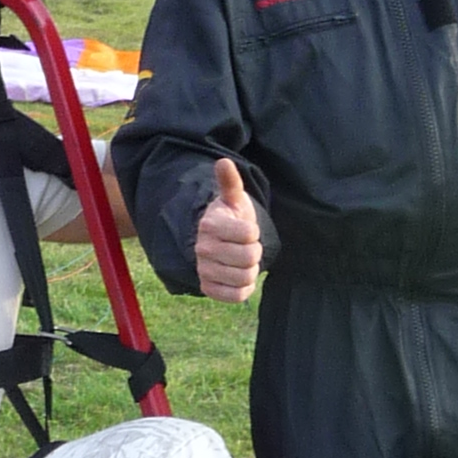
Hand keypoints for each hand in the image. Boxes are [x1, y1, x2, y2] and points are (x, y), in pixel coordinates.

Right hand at [194, 157, 263, 302]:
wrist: (215, 242)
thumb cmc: (230, 218)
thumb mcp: (233, 199)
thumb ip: (230, 183)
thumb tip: (224, 162)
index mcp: (210, 224)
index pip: (249, 234)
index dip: (254, 232)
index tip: (247, 230)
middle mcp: (203, 248)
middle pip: (249, 257)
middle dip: (254, 252)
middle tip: (246, 247)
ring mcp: (203, 269)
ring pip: (244, 277)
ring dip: (251, 271)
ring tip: (243, 262)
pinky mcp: (207, 287)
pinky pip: (235, 296)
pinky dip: (243, 288)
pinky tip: (239, 277)